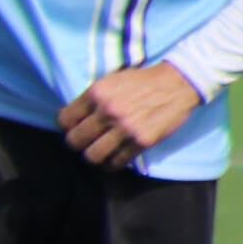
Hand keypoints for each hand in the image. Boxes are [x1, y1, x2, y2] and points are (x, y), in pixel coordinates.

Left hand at [60, 61, 203, 168]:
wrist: (177, 82)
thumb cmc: (142, 80)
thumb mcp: (111, 80)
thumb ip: (92, 98)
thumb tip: (74, 117)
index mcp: (97, 93)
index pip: (65, 120)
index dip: (67, 126)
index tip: (74, 127)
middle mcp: (108, 111)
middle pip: (75, 141)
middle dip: (77, 143)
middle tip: (85, 141)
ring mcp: (125, 128)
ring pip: (93, 155)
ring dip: (93, 155)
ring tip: (98, 152)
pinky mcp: (142, 141)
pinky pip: (118, 161)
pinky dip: (113, 163)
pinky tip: (114, 158)